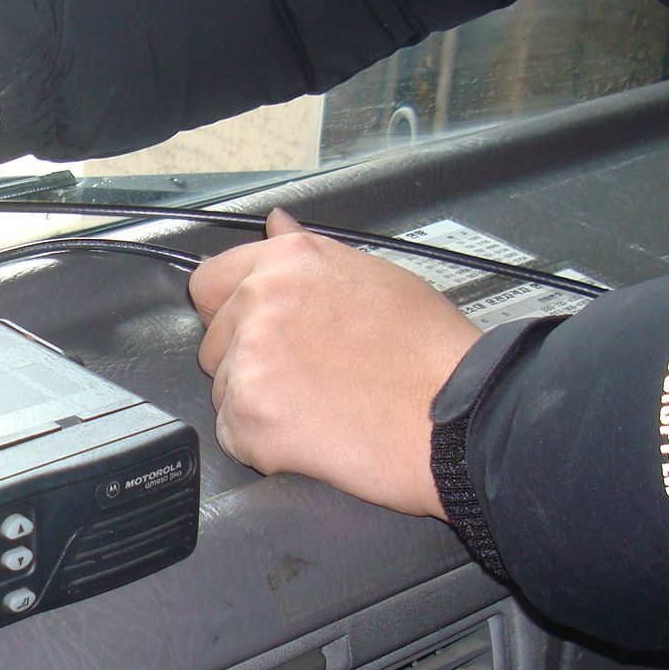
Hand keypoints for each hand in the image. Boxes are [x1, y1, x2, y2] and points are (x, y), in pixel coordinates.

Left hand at [189, 211, 481, 516]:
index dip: (228, 311)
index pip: (210, 282)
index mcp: (288, 262)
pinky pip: (235, 435)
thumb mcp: (376, 275)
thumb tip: (275, 224)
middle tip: (311, 377)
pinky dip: (265, 445)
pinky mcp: (248, 417)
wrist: (457, 418)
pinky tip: (316, 434)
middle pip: (214, 343)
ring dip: (259, 405)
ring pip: (225, 391)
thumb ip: (307, 252)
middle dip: (249, 363)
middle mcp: (260, 302)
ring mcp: (250, 360)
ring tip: (323, 406)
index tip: (250, 331)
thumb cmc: (431, 353)